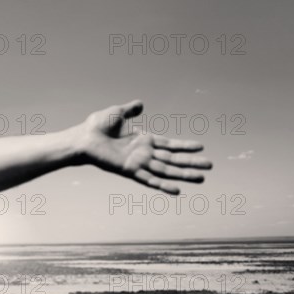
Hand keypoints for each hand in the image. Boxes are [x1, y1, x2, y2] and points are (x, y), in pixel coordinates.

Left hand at [80, 100, 212, 193]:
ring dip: (184, 175)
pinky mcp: (130, 171)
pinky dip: (163, 186)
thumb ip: (131, 110)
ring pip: (166, 170)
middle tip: (210, 166)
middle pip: (173, 159)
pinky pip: (149, 180)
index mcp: (143, 140)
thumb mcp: (118, 113)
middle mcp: (144, 153)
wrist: (83, 137)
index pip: (169, 145)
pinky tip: (177, 190)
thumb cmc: (97, 126)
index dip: (185, 146)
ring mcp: (138, 163)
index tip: (201, 147)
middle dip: (191, 163)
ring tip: (202, 178)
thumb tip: (141, 103)